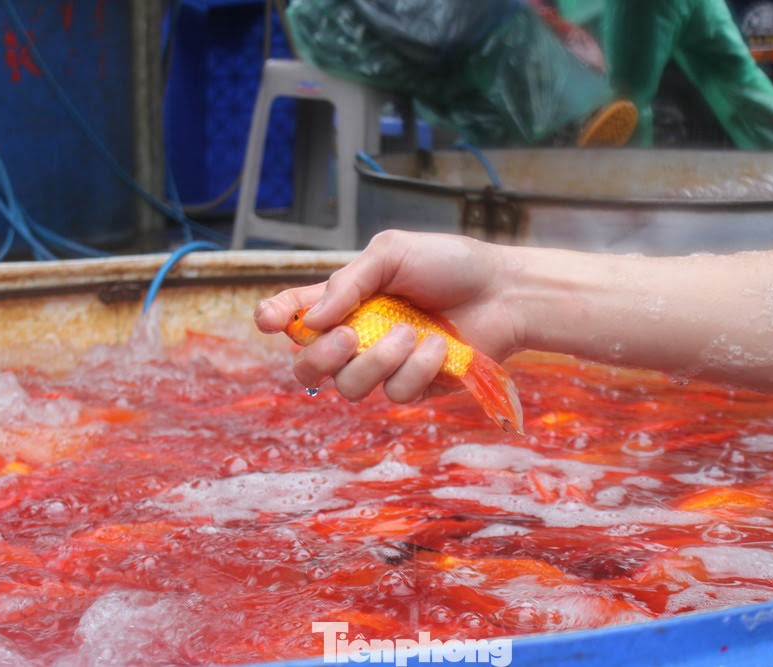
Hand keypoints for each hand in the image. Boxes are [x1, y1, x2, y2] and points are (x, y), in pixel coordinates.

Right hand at [253, 231, 521, 402]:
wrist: (503, 292)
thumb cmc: (449, 264)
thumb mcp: (392, 253)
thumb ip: (348, 282)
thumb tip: (310, 320)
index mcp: (345, 300)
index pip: (296, 314)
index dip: (275, 318)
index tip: (269, 320)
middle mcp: (358, 336)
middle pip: (309, 367)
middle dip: (320, 358)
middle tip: (348, 336)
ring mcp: (384, 366)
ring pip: (351, 386)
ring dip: (379, 359)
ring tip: (411, 332)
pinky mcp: (415, 387)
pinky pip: (396, 393)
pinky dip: (418, 368)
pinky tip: (438, 346)